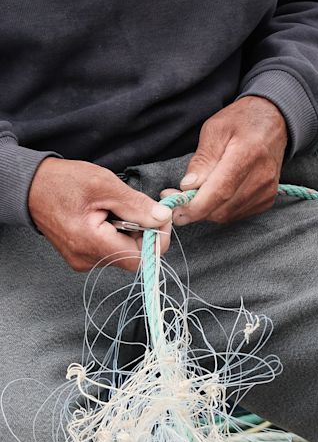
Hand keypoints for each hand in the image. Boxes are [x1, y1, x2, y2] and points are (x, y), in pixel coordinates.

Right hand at [28, 159, 171, 272]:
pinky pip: (110, 249)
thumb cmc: (63, 182)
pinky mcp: (81, 255)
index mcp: (91, 243)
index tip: (160, 217)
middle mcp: (86, 259)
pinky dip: (117, 233)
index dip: (156, 240)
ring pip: (122, 252)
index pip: (140, 259)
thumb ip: (136, 205)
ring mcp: (82, 259)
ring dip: (130, 231)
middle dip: (144, 232)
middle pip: (133, 256)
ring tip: (118, 208)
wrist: (31, 186)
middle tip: (140, 207)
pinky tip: (108, 215)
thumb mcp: (104, 185)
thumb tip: (162, 217)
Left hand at [169, 97, 287, 225]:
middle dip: (195, 209)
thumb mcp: (214, 129)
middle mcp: (262, 177)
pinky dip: (220, 209)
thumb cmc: (242, 121)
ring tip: (195, 193)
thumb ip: (202, 159)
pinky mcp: (267, 199)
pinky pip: (236, 214)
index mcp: (248, 154)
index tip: (175, 209)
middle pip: (222, 209)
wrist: (274, 121)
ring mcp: (267, 191)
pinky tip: (215, 194)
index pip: (220, 192)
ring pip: (227, 215)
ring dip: (206, 210)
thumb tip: (188, 186)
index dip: (195, 207)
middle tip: (177, 198)